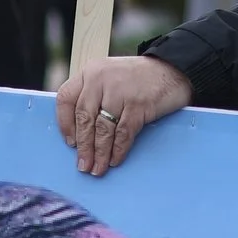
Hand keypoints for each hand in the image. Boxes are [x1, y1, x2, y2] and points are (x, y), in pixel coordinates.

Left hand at [56, 55, 191, 175]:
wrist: (172, 69)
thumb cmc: (139, 78)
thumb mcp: (109, 77)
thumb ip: (93, 96)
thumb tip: (80, 134)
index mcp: (90, 72)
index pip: (66, 98)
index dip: (65, 123)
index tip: (70, 142)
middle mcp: (101, 79)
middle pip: (84, 118)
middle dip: (83, 146)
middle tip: (83, 165)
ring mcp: (120, 91)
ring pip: (103, 129)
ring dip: (99, 152)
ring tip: (98, 168)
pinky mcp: (138, 104)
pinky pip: (123, 133)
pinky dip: (118, 149)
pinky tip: (115, 160)